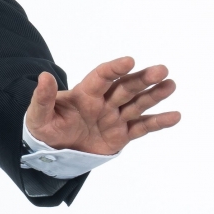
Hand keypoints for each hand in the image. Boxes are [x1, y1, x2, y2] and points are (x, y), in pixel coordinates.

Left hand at [25, 56, 180, 155]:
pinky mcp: (122, 135)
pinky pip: (142, 127)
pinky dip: (158, 122)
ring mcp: (115, 117)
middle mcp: (104, 102)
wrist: (54, 152)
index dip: (115, 69)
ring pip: (138, 104)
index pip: (102, 76)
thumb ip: (43, 98)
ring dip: (154, 95)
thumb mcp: (39, 115)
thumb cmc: (45, 128)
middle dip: (142, 79)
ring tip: (171, 85)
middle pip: (126, 88)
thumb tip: (43, 76)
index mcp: (85, 93)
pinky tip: (175, 116)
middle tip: (161, 70)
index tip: (130, 61)